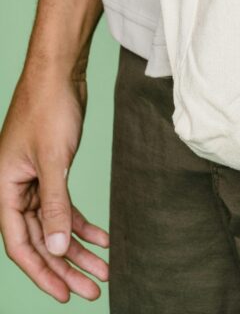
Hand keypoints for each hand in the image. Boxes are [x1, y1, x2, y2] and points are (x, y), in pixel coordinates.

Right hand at [0, 70, 108, 301]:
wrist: (59, 73)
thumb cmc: (49, 109)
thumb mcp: (53, 160)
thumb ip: (55, 205)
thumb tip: (58, 248)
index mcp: (4, 189)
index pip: (20, 244)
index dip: (42, 272)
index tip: (65, 295)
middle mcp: (14, 189)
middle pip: (40, 240)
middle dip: (67, 267)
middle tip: (94, 289)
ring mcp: (32, 181)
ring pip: (55, 226)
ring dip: (79, 248)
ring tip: (104, 270)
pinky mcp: (51, 171)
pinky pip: (64, 207)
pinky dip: (83, 223)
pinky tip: (103, 238)